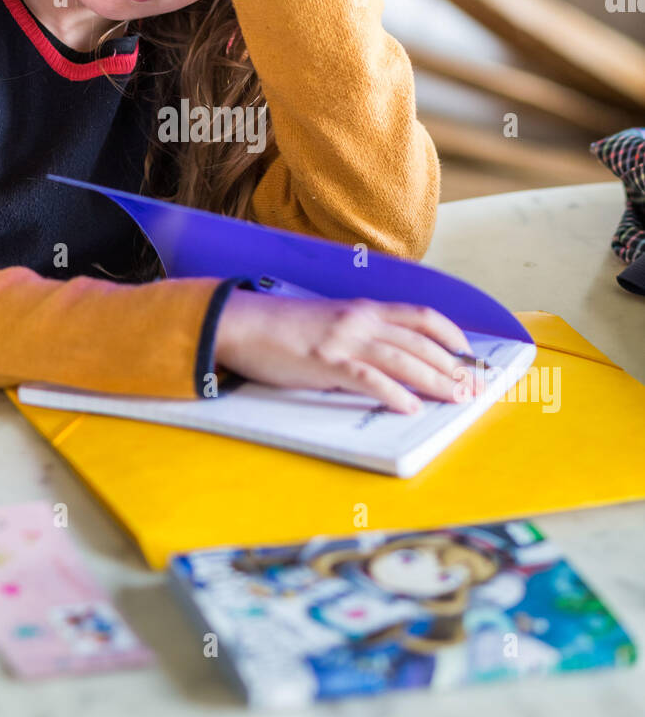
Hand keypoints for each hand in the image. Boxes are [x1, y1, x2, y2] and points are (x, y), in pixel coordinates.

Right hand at [213, 290, 477, 413]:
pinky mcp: (327, 362)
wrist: (243, 322)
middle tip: (474, 388)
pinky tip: (409, 407)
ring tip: (456, 399)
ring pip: (404, 359)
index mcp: (365, 309)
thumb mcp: (332, 322)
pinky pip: (369, 378)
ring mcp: (345, 340)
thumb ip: (361, 336)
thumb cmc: (284, 327)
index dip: (451, 335)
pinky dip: (393, 393)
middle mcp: (362, 320)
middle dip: (453, 366)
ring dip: (435, 381)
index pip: (422, 316)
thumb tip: (389, 360)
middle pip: (421, 342)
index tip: (469, 354)